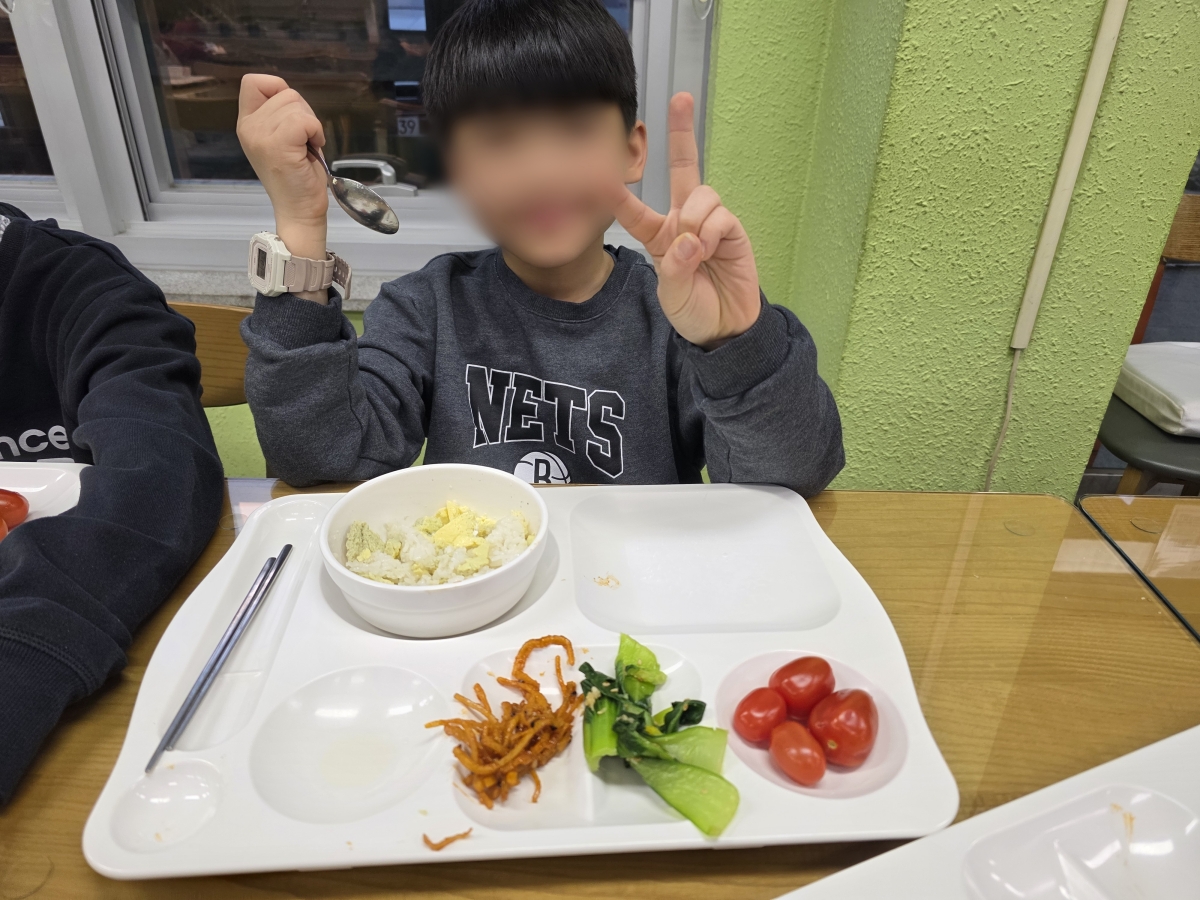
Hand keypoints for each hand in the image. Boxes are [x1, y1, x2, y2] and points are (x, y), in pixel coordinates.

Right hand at [236, 75, 329, 263]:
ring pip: (296, 104)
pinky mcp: (278, 144)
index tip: (291, 115)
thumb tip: (291, 95)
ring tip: (305, 148)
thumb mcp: (282, 138)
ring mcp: (260, 135)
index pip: (253, 81)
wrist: (299, 210)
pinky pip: (305, 120)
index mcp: (246, 123)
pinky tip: (312, 149)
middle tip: (303, 141)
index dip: (277, 88)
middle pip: (285, 92)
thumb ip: (279, 115)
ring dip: (311, 125)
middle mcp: (248, 127)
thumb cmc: (297, 176)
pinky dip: (315, 132)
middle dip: (303, 113)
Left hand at [612, 93, 760, 349]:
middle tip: (681, 96)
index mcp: (659, 236)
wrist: (725, 329)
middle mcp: (684, 222)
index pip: (634, 210)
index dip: (617, 195)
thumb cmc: (693, 310)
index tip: (597, 176)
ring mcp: (710, 223)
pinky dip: (712, 233)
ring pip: (702, 195)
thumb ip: (674, 268)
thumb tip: (689, 239)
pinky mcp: (733, 230)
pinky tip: (710, 252)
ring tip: (697, 251)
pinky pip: (720, 216)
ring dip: (695, 221)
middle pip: (684, 167)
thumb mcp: (671, 295)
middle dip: (683, 132)